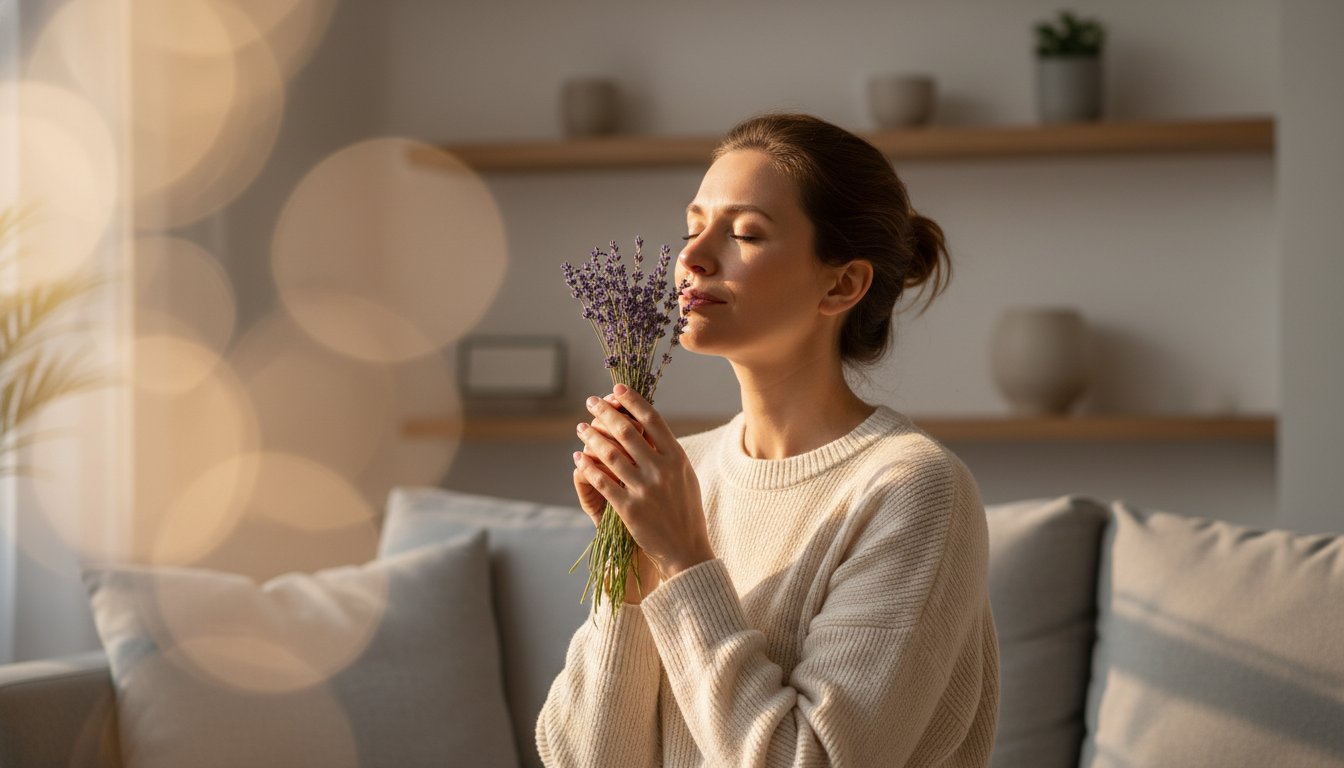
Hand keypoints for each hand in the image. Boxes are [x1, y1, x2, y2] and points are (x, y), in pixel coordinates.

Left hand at [573, 384, 714, 583]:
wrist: (686, 550)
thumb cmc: (685, 510)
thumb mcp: (685, 476)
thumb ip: (669, 452)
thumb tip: (649, 424)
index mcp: (678, 458)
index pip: (652, 419)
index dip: (632, 401)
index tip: (616, 389)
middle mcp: (662, 471)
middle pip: (627, 431)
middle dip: (605, 412)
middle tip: (591, 402)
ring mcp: (645, 490)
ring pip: (610, 454)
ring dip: (592, 437)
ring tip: (581, 428)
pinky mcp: (629, 509)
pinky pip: (602, 482)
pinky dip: (588, 466)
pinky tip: (578, 458)